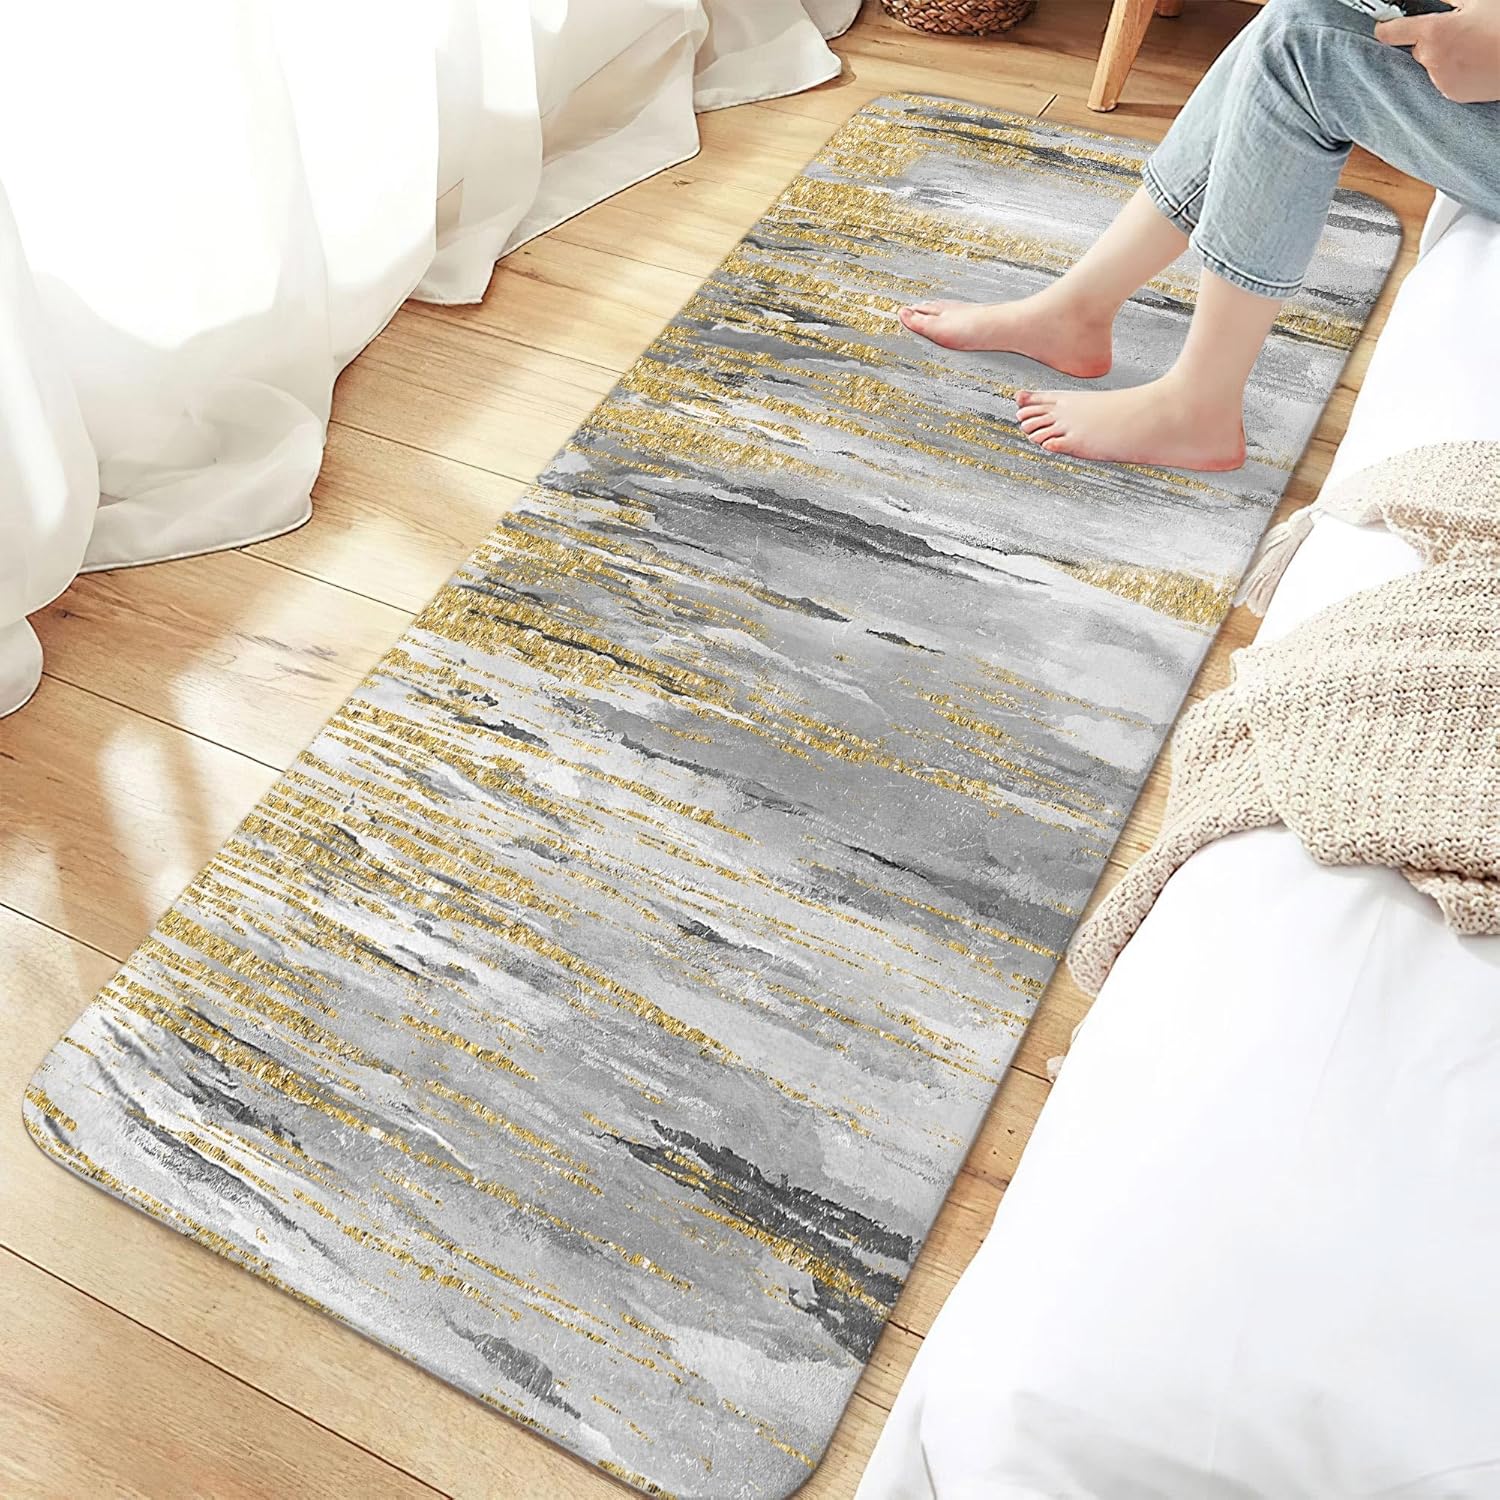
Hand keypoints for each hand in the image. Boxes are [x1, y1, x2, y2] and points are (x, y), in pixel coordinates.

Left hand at [1376, 0, 1499, 101]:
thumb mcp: (1479, 0)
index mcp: (1435, 34)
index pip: (1393, 32)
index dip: (1386, 26)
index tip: (1382, 25)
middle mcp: (1432, 60)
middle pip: (1419, 47)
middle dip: (1432, 38)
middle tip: (1460, 28)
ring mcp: (1441, 80)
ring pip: (1432, 64)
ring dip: (1444, 55)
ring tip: (1474, 45)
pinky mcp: (1453, 94)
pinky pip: (1445, 78)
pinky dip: (1454, 70)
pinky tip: (1476, 59)